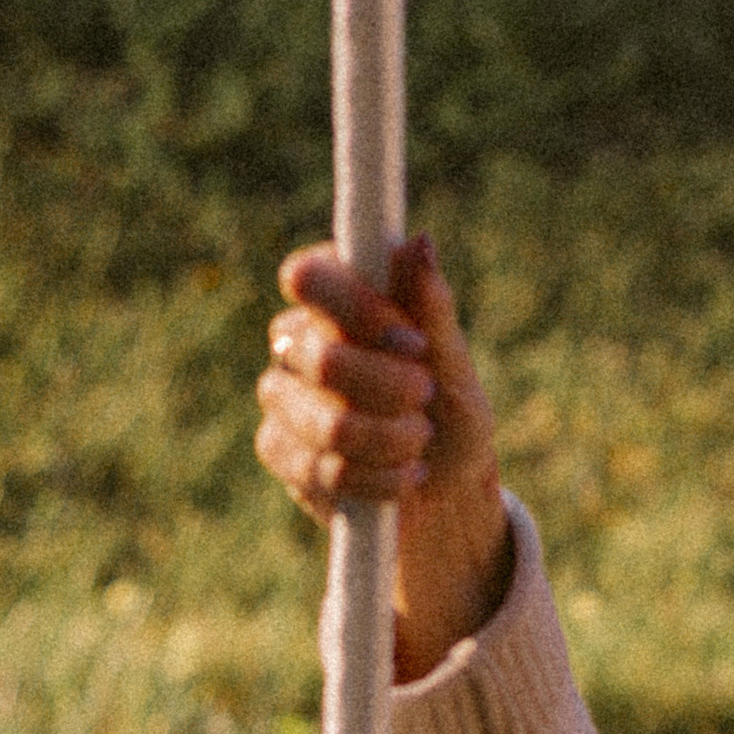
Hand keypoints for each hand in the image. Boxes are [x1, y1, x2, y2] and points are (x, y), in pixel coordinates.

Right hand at [257, 234, 514, 681]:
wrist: (445, 491)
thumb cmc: (449, 415)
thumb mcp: (456, 366)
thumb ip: (431, 309)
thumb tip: (417, 242)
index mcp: (337, 299)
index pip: (310, 277)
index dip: (358, 310)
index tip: (412, 342)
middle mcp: (297, 339)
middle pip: (321, 357)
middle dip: (391, 389)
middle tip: (424, 398)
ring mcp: (281, 395)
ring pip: (325, 422)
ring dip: (390, 440)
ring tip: (419, 444)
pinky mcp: (277, 449)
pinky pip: (319, 468)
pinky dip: (375, 479)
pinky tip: (400, 478)